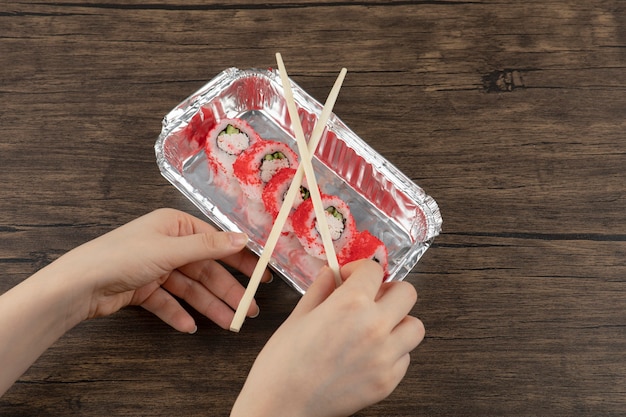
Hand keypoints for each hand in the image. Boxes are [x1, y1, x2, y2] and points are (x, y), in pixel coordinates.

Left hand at [61, 208, 270, 331]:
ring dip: (209, 306)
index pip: (216, 242)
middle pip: (205, 269)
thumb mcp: (170, 250)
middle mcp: (167, 244)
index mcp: (175, 226)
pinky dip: (179, 314)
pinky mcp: (144, 289)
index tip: (261, 275)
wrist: (79, 285)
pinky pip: (169, 302)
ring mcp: (156, 267)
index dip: (240, 260)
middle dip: (227, 290)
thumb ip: (209, 246)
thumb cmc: (121, 257)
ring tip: (229, 323)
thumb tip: (242, 238)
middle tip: (250, 308)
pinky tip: (189, 326)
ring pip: (191, 289)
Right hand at [231, 260, 424, 416]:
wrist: (281, 405)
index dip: (360, 269)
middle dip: (388, 290)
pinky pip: (405, 357)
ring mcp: (384, 356)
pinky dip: (393, 352)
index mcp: (350, 304)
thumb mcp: (298, 316)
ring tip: (376, 327)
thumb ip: (320, 290)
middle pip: (407, 293)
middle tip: (371, 298)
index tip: (350, 277)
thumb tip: (330, 274)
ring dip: (399, 322)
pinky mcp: (387, 382)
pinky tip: (371, 353)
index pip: (374, 269)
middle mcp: (374, 327)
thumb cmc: (283, 364)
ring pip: (415, 326)